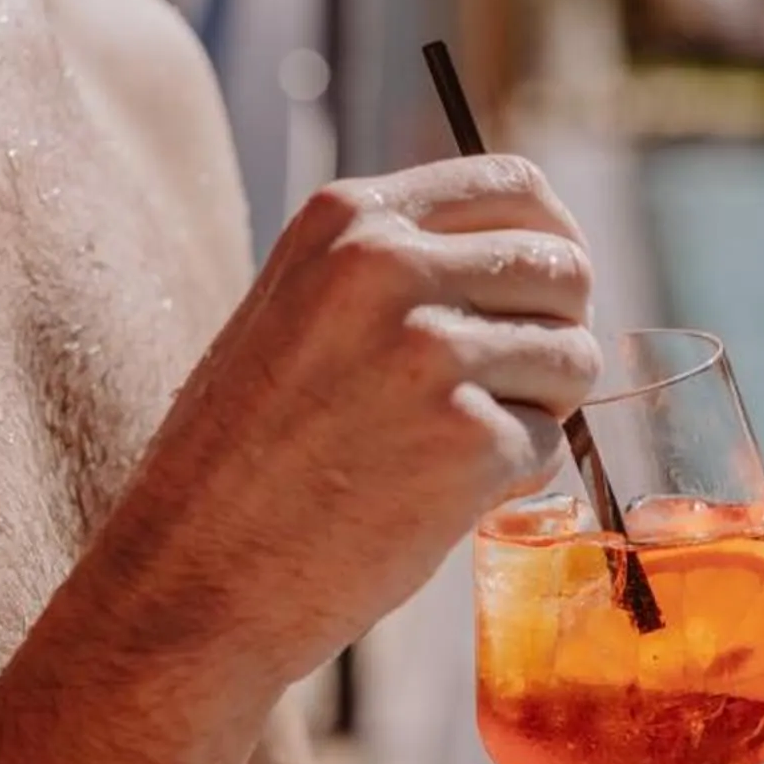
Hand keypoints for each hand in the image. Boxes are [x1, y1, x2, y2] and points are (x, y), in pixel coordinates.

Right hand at [96, 155, 599, 688]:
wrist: (190, 577)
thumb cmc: (243, 457)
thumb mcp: (297, 310)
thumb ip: (394, 268)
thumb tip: (527, 256)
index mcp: (349, 219)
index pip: (515, 186)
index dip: (555, 240)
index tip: (548, 291)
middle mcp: (390, 267)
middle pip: (563, 268)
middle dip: (556, 332)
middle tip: (504, 390)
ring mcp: (431, 353)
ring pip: (574, 356)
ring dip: (539, 408)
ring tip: (448, 446)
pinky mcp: (468, 441)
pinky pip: (548, 444)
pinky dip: (511, 478)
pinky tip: (431, 497)